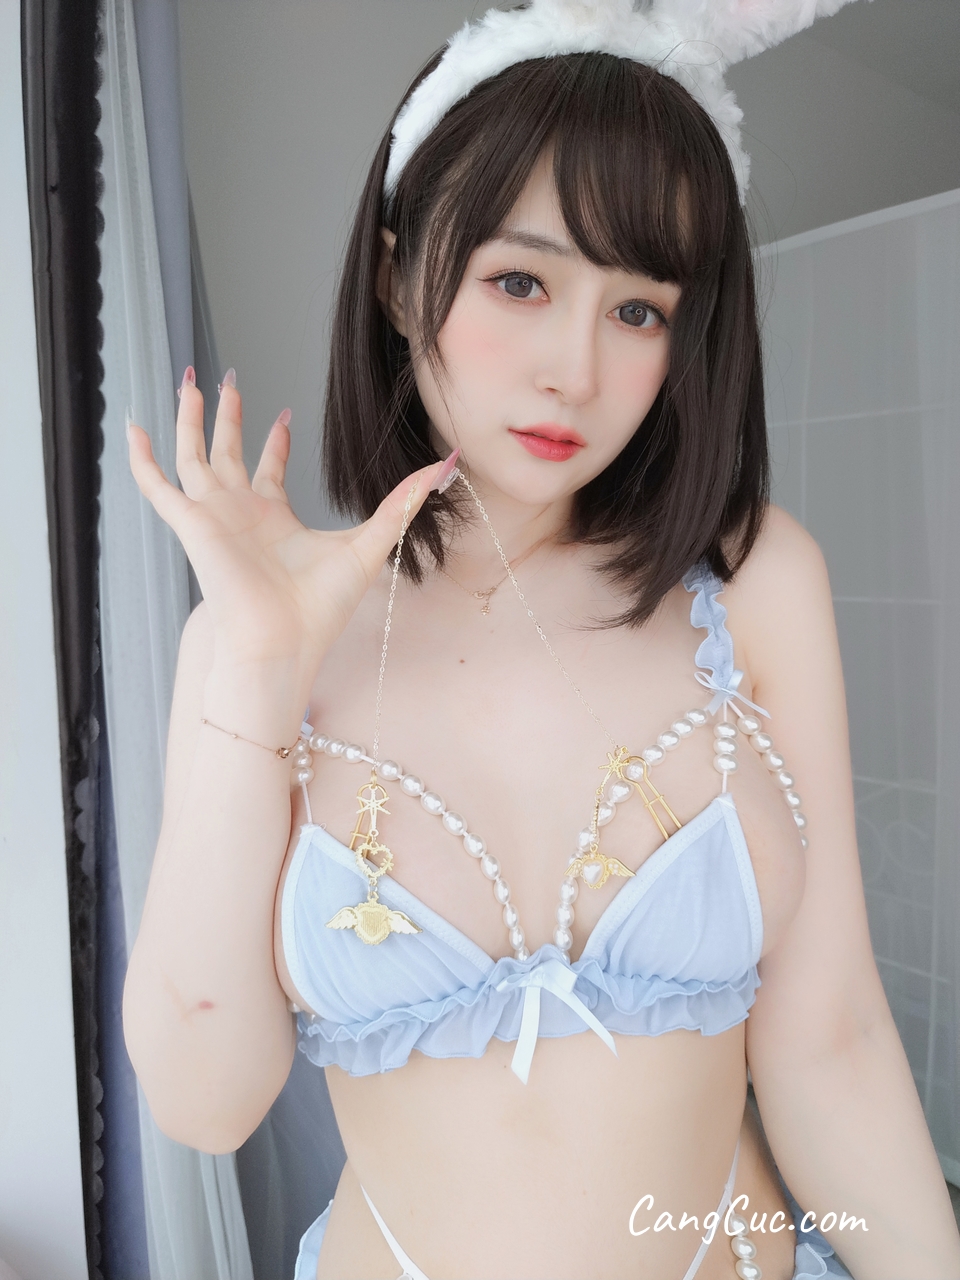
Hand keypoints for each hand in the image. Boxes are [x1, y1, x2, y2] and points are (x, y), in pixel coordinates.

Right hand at [127, 369, 454, 674]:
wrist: (283, 641)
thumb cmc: (320, 610)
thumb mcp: (370, 542)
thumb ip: (401, 503)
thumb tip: (444, 467)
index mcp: (274, 519)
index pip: (267, 470)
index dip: (271, 440)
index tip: (280, 413)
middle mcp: (239, 514)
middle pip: (226, 453)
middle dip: (225, 416)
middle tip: (225, 381)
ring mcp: (212, 517)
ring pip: (192, 455)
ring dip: (189, 420)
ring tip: (187, 380)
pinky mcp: (191, 524)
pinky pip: (157, 486)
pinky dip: (142, 459)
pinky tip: (134, 428)